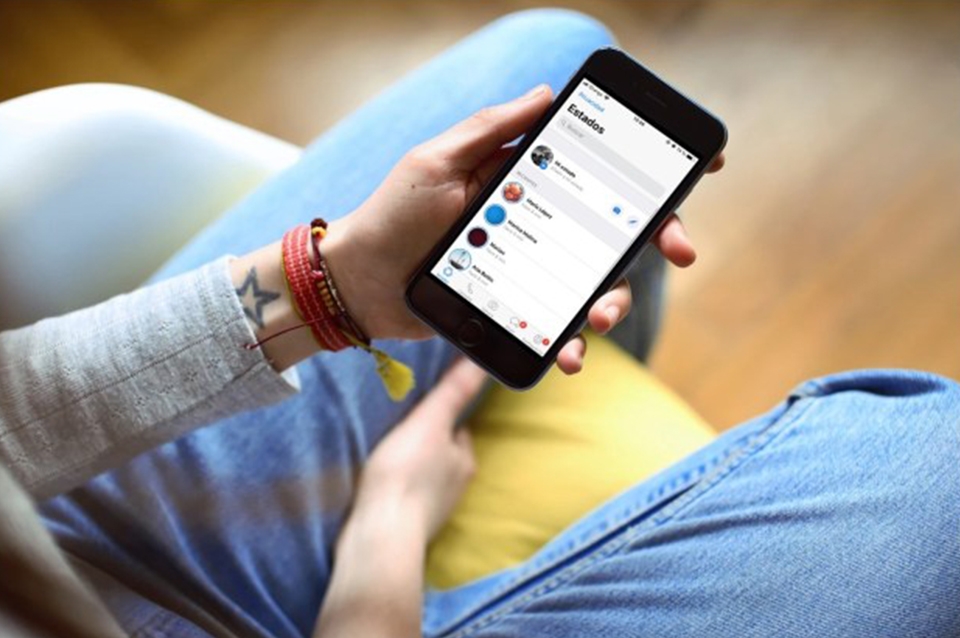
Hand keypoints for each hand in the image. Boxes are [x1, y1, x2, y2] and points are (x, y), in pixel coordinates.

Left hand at [324, 85, 724, 373]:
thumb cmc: (392, 215)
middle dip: (658, 238)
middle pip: (614, 229)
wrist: (358, 283)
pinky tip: (569, 353)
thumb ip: (489, 129)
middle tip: (682, 251)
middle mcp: (538, 222)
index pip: (599, 169)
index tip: (702, 168)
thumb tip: (546, 91)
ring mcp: (531, 267)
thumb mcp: (436, 161)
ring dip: (614, 301)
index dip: (650, 170)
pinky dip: (571, 341)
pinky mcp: (517, 308)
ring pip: (595, 282)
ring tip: (599, 320)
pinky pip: (558, 324)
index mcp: (525, 180)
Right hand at [352, 358, 484, 539]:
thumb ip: (454, 391)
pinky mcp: (407, 527)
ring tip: (385, 456)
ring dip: (409, 467)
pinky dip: (395, 490)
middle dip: (426, 444)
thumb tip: (482, 361)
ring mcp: (431, 511)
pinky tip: (377, 485)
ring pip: (424, 478)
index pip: (460, 431)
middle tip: (400, 429)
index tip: (424, 409)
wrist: (379, 536)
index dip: (443, 418)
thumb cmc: (405, 473)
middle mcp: (455, 488)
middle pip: (443, 455)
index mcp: (465, 462)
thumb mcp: (429, 422)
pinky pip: (404, 498)